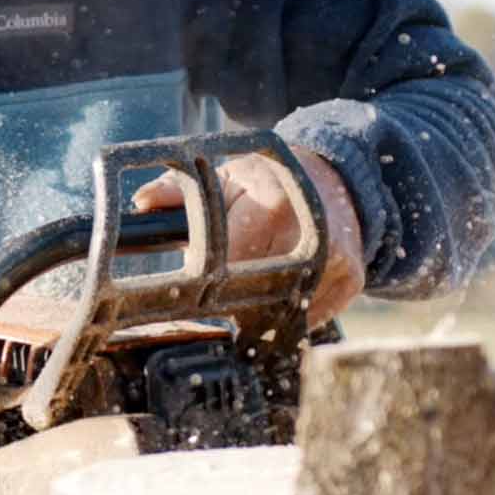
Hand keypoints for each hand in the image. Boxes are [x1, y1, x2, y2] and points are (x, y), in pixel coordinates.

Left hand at [130, 148, 364, 324]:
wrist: (335, 178)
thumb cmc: (268, 181)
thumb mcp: (226, 177)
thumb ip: (178, 192)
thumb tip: (142, 204)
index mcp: (272, 206)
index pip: (230, 267)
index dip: (211, 282)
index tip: (200, 288)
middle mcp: (310, 233)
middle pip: (257, 295)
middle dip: (235, 299)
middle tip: (226, 291)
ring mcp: (335, 260)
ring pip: (283, 313)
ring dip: (262, 312)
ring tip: (255, 288)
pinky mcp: (351, 279)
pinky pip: (309, 317)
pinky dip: (289, 315)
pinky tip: (282, 292)